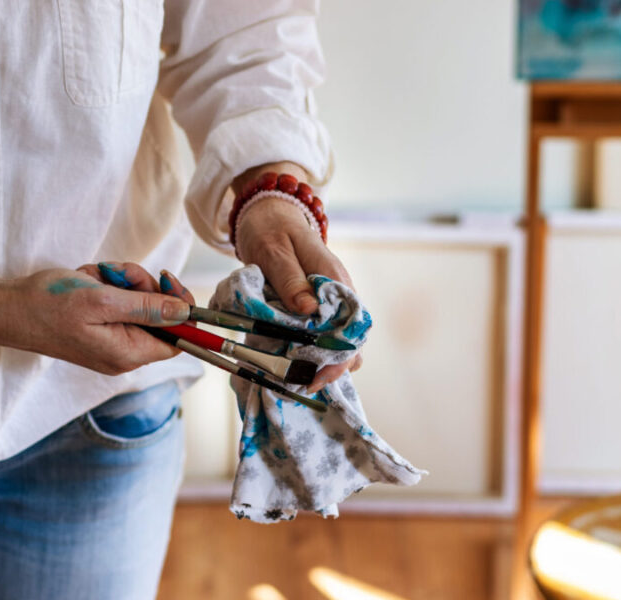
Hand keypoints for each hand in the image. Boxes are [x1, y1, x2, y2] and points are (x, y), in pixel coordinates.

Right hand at [0, 267, 190, 374]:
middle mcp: (123, 352)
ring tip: (94, 276)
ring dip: (120, 281)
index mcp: (128, 353)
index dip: (180, 309)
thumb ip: (148, 308)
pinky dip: (106, 284)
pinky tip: (86, 280)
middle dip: (140, 286)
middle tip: (115, 273)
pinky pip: (118, 301)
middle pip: (158, 315)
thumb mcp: (102, 301)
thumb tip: (185, 313)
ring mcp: (110, 339)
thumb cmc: (46, 305)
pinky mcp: (99, 326)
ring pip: (138, 302)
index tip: (167, 280)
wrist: (4, 307)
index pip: (178, 337)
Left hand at [232, 162, 362, 391]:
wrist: (268, 214)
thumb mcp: (275, 252)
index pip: (352, 325)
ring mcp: (329, 300)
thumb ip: (291, 280)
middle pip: (349, 338)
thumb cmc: (272, 230)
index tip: (320, 376)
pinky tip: (297, 366)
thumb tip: (310, 310)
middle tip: (307, 387)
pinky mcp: (316, 305)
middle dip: (332, 366)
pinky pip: (321, 333)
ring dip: (323, 362)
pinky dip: (311, 351)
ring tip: (301, 382)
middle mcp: (339, 293)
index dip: (340, 355)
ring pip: (338, 339)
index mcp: (335, 279)